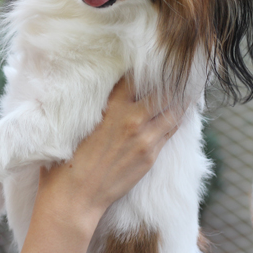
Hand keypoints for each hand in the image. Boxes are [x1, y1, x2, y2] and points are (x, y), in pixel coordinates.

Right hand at [13, 76, 181, 252]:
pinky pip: (172, 128)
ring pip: (173, 108)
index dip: (145, 64)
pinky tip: (184, 107)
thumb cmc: (65, 159)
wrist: (74, 197)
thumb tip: (92, 89)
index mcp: (110, 106)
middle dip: (170, 77)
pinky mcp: (150, 155)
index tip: (151, 55)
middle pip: (161, 89)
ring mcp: (145, 137)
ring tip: (187, 83)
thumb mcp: (74, 123)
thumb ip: (91, 105)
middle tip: (178, 66)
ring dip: (180, 95)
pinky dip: (178, 115)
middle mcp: (131, 118)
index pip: (135, 76)